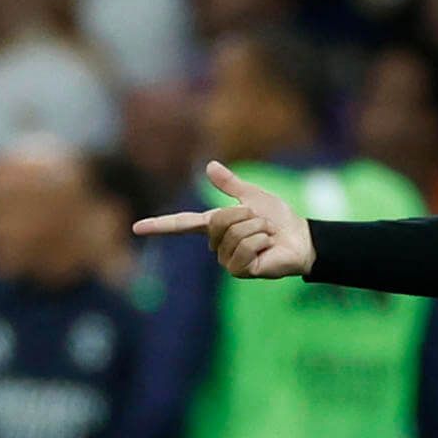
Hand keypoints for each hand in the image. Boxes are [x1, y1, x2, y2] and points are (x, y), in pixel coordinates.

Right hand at [132, 161, 314, 278]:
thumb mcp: (252, 196)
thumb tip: (209, 166)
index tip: (136, 228)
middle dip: (244, 215)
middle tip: (261, 222)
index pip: (182, 224)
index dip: (159, 226)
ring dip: (257, 228)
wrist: (301, 238)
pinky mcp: (240, 271)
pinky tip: (268, 247)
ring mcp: (227, 260)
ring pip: (233, 234)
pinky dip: (261, 241)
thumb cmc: (279, 219)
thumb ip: (230, 185)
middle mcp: (217, 244)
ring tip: (267, 235)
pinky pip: (244, 248)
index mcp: (215, 226)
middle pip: (217, 221)